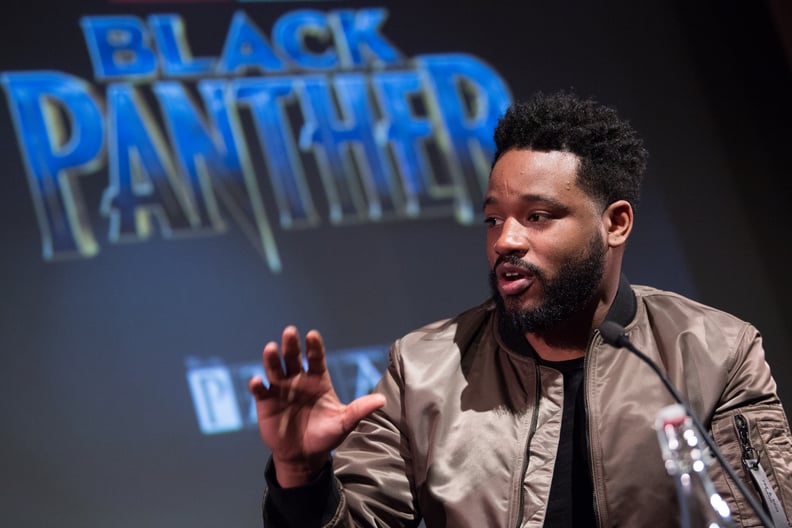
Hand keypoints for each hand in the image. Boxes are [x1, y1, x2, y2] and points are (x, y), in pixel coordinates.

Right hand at [248, 326, 385, 486]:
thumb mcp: (344, 423)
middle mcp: (298, 379)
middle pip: (293, 357)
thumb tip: (382, 400)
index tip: (312, 335)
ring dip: (271, 358)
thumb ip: (360, 410)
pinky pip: (260, 390)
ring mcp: (280, 389)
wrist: (304, 456)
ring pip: (275, 368)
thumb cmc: (325, 436)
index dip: (314, 346)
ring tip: (271, 348)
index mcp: (318, 379)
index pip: (316, 358)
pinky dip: (256, 385)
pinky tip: (257, 381)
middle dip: (292, 344)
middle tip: (290, 332)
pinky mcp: (266, 402)